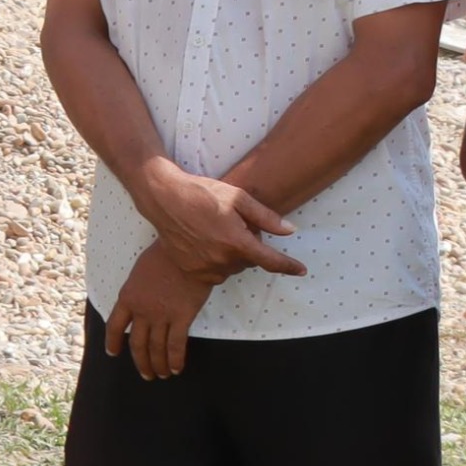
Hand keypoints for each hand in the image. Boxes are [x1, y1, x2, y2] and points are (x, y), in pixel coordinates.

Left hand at [102, 239, 218, 380]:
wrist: (185, 251)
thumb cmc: (164, 255)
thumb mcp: (140, 271)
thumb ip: (138, 289)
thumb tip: (143, 298)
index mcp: (127, 297)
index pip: (115, 325)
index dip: (113, 341)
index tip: (112, 353)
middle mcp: (141, 311)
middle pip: (137, 344)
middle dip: (141, 362)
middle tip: (146, 374)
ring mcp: (161, 316)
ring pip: (156, 348)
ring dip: (158, 364)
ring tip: (162, 374)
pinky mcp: (181, 318)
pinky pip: (176, 345)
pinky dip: (175, 359)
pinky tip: (176, 368)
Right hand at [130, 159, 303, 284]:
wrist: (164, 198)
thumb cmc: (202, 193)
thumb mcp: (238, 198)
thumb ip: (266, 217)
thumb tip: (289, 231)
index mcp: (236, 242)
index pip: (270, 261)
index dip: (288, 266)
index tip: (301, 271)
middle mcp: (221, 260)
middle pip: (249, 261)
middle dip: (249, 247)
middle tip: (236, 225)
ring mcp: (204, 267)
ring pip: (231, 268)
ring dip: (232, 255)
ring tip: (217, 233)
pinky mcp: (190, 270)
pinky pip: (213, 272)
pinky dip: (215, 261)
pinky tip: (205, 242)